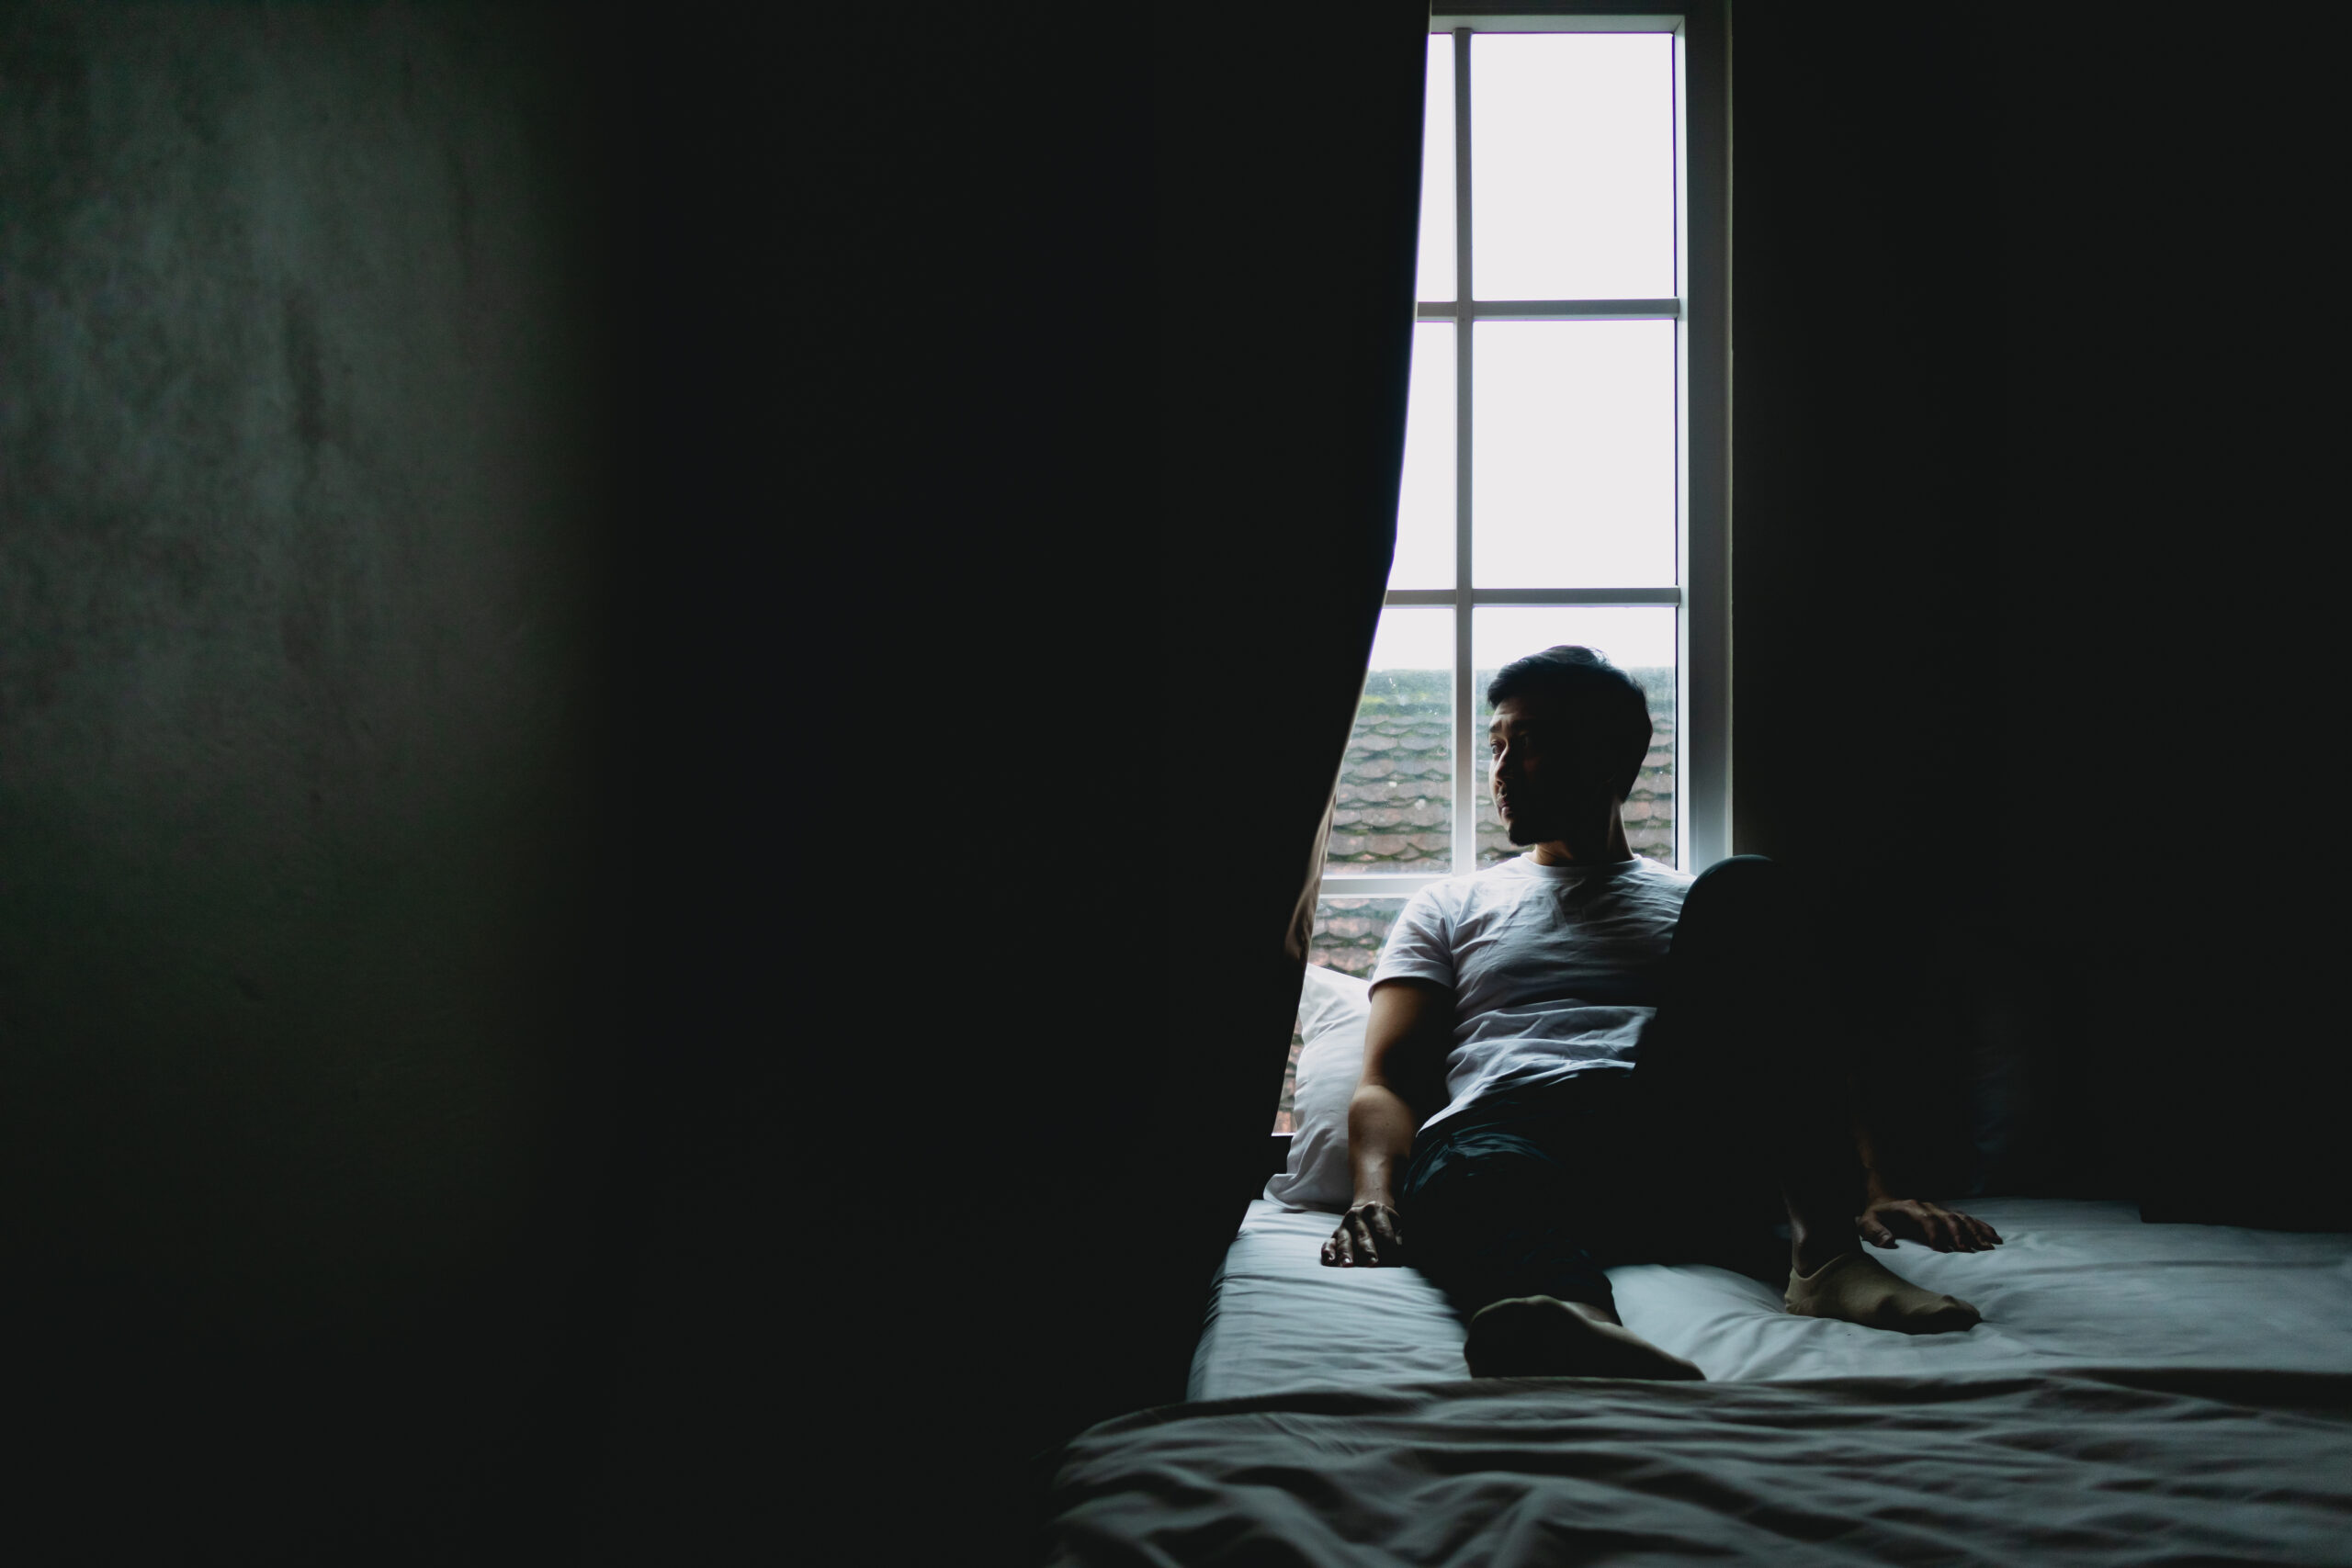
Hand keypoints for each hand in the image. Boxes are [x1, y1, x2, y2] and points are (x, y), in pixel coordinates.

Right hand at [1321, 1201, 1404, 1266]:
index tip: (1395, 1264)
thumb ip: (1397, 1241)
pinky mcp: (1334, 1235)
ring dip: (1346, 1253)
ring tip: (1348, 1266)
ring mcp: (1344, 1225)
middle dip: (1367, 1251)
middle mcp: (1357, 1215)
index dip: (1389, 1248)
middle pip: (1363, 1236)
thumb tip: (1398, 1259)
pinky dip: (1328, 1252)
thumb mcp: (1395, 1226)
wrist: (1368, 1210)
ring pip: (1345, 1240)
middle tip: (1372, 1264)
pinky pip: (1329, 1243)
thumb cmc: (1386, 1224)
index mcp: (1375, 1210)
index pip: (1383, 1232)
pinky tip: (1329, 1261)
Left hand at [1858, 1196, 2001, 1252]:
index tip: (1943, 1250)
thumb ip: (1874, 1231)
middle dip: (1960, 1235)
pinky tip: (1995, 1237)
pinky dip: (1982, 1227)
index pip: (1926, 1219)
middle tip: (1971, 1252)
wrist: (1884, 1201)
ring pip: (1962, 1218)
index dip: (1935, 1234)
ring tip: (1989, 1247)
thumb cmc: (1876, 1216)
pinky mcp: (1947, 1215)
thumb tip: (1888, 1241)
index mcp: (1909, 1208)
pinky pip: (1968, 1219)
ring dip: (1976, 1232)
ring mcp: (1939, 1210)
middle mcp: (1928, 1207)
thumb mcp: (1867, 1222)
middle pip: (1948, 1218)